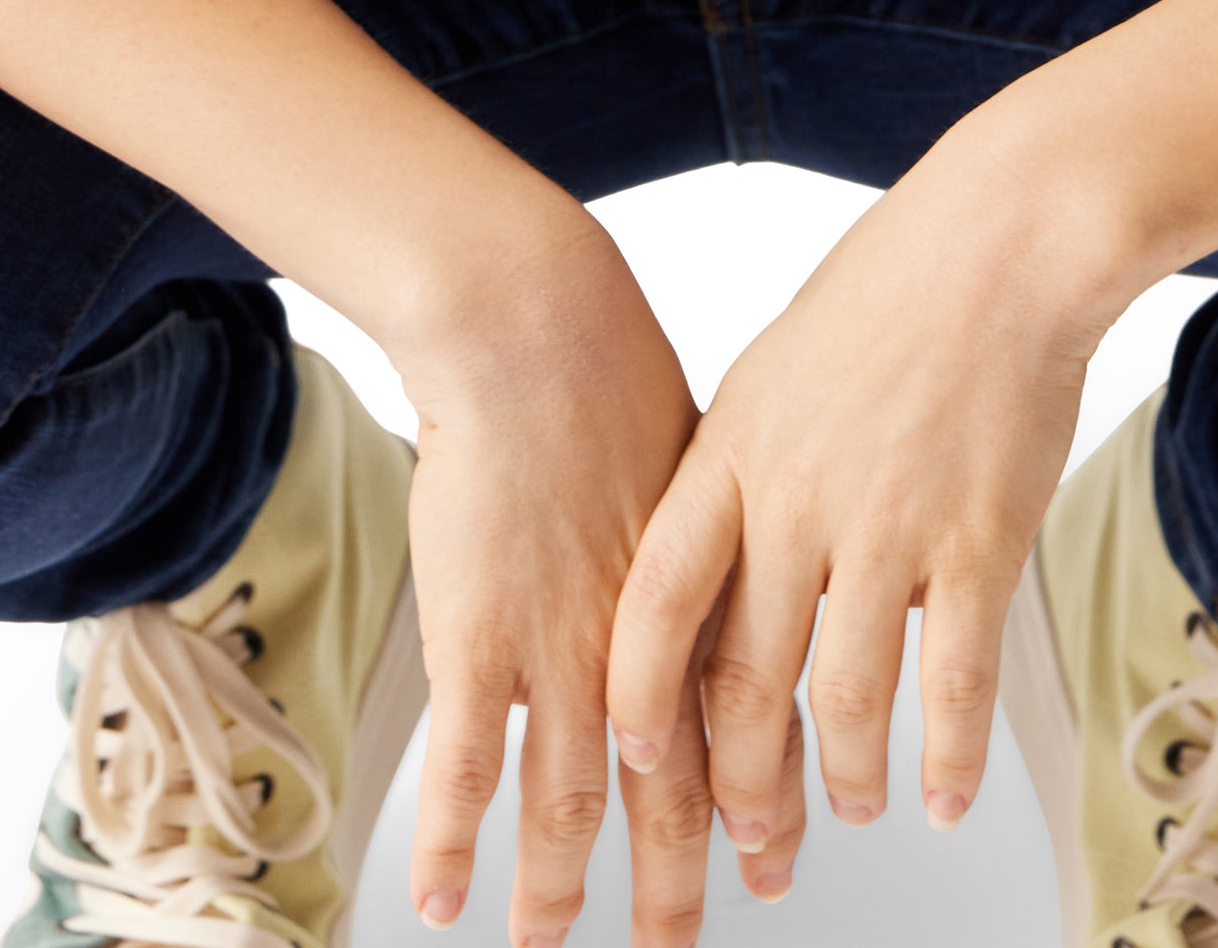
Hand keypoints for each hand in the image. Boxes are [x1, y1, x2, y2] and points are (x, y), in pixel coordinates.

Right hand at [401, 202, 806, 946]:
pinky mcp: (478, 640)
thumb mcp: (711, 461)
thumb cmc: (609, 376)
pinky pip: (470, 769)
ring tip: (550, 946)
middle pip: (672, 796)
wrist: (530, 330)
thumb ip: (727, 540)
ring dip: (562, 890)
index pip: (748, 734)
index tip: (775, 862)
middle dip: (677, 882)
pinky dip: (456, 843)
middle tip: (679, 940)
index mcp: (704, 602)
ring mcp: (560, 651)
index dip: (764, 806)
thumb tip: (763, 568)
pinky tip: (443, 899)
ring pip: (572, 805)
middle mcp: (642, 646)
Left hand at [605, 135, 1099, 874]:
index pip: (656, 599)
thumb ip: (745, 476)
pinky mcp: (978, 540)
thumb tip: (724, 576)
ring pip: (846, 698)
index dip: (636, 694)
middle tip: (751, 837)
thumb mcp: (775, 373)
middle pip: (744, 676)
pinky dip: (949, 759)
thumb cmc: (890, 293)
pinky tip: (946, 798)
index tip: (636, 758)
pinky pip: (956, 683)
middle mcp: (798, 496)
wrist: (1001, 240)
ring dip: (844, 778)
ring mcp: (890, 523)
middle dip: (741, 781)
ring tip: (851, 806)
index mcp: (734, 451)